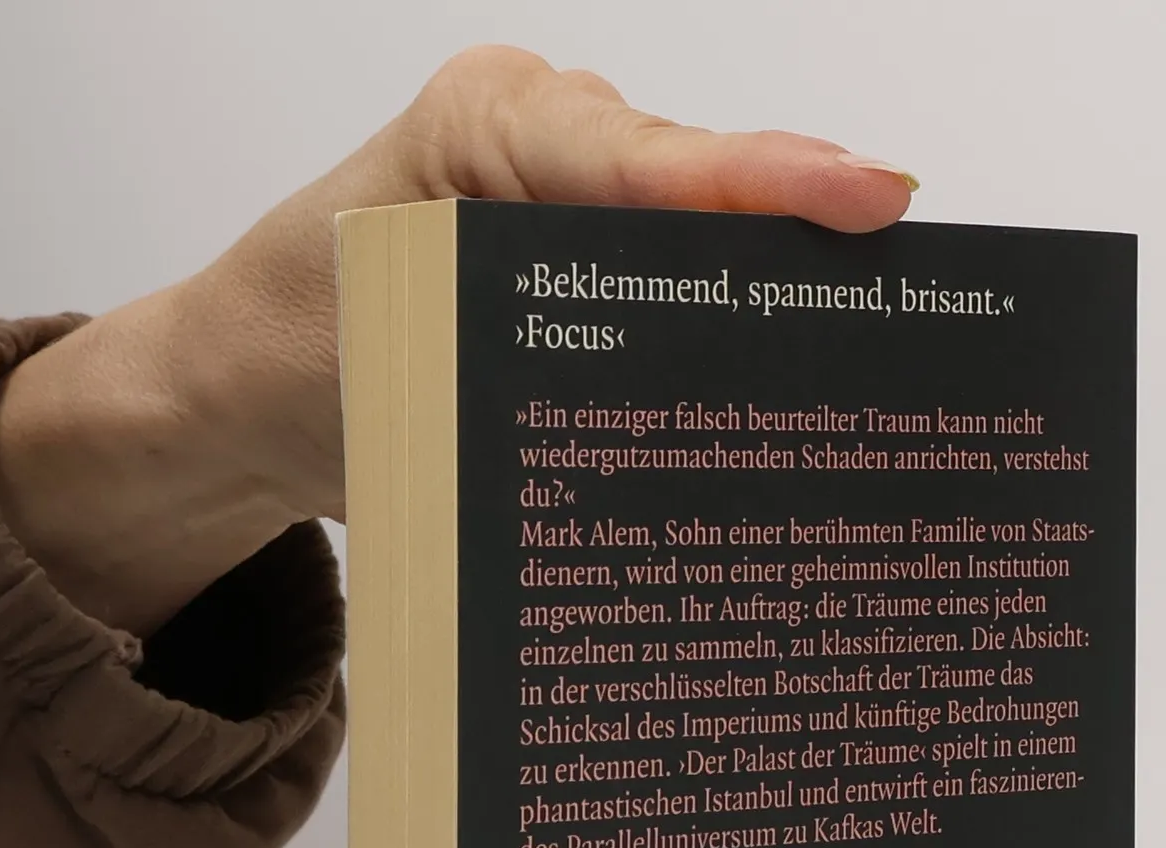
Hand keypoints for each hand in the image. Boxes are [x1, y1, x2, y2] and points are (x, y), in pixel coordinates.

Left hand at [0, 47, 917, 635]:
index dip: (762, 181)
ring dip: (784, 298)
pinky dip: (737, 338)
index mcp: (493, 124)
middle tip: (920, 289)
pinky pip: (682, 298)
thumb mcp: (389, 336)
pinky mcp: (591, 283)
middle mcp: (550, 150)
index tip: (865, 199)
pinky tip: (804, 382)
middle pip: (703, 190)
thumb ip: (518, 336)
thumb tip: (670, 397)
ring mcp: (577, 213)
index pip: (646, 154)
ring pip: (707, 246)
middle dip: (805, 236)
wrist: (245, 404)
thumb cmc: (291, 351)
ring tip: (893, 342)